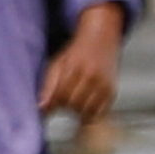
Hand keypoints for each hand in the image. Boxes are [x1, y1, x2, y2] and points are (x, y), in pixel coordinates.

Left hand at [41, 4, 126, 127]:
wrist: (101, 39)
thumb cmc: (76, 52)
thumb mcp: (57, 64)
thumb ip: (49, 86)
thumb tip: (42, 109)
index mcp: (75, 68)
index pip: (61, 95)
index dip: (54, 103)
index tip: (52, 103)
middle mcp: (92, 76)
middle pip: (74, 105)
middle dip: (66, 106)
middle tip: (65, 99)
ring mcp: (104, 85)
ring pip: (87, 112)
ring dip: (78, 112)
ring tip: (75, 101)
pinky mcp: (112, 92)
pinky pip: (100, 112)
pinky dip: (91, 114)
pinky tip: (86, 107)